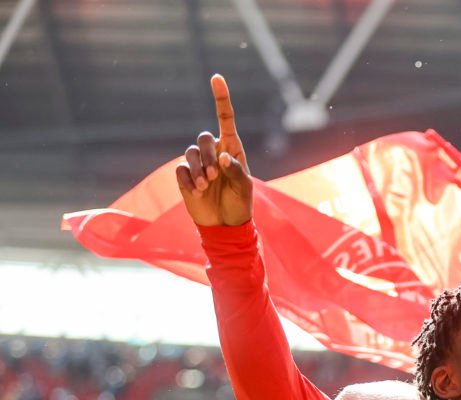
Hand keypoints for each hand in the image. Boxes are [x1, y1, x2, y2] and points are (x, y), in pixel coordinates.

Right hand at [175, 74, 253, 226]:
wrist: (225, 225)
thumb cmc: (240, 204)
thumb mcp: (244, 188)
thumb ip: (236, 170)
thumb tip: (222, 156)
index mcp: (232, 148)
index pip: (225, 118)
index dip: (221, 98)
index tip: (216, 77)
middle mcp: (214, 151)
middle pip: (203, 138)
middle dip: (207, 156)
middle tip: (214, 176)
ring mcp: (197, 163)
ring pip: (189, 152)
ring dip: (197, 169)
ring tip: (206, 186)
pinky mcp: (185, 176)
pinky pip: (180, 170)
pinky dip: (188, 181)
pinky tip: (197, 192)